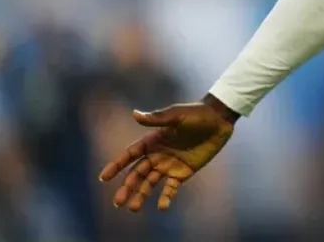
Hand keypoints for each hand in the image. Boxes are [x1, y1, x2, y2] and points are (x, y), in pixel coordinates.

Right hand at [98, 100, 235, 211]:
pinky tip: (162, 207)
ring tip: (133, 208)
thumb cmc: (197, 114)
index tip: (103, 178)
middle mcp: (157, 155)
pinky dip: (166, 197)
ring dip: (141, 195)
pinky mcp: (183, 172)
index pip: (129, 155)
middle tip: (118, 202)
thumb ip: (157, 119)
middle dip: (127, 187)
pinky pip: (171, 188)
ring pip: (150, 183)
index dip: (116, 166)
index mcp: (152, 140)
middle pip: (137, 173)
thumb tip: (135, 114)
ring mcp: (169, 165)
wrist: (219, 121)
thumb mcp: (177, 115)